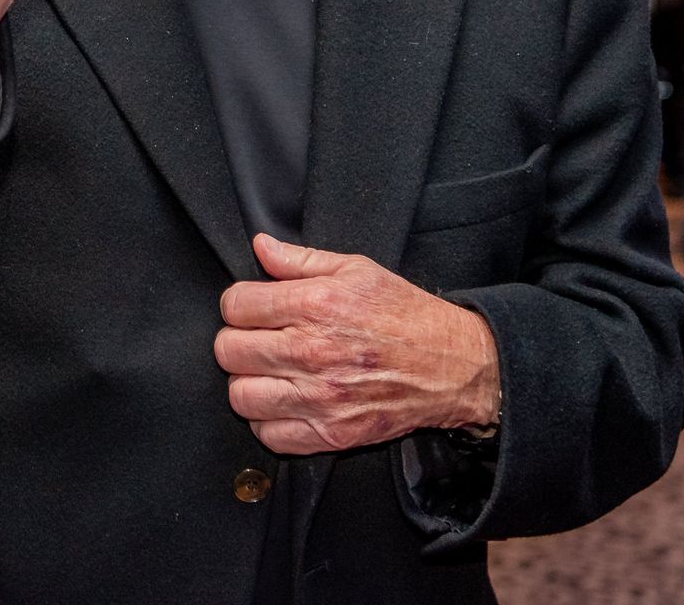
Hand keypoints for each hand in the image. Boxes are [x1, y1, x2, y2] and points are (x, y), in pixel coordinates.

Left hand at [215, 234, 500, 455]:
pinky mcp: (332, 435)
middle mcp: (312, 353)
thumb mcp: (356, 269)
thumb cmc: (405, 314)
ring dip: (247, 383)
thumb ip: (300, 259)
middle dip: (237, 341)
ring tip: (267, 373)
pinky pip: (270, 436)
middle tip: (257, 340)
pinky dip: (268, 422)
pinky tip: (283, 402)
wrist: (454, 365)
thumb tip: (260, 246)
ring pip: (241, 396)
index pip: (235, 305)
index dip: (238, 304)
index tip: (251, 308)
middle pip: (229, 351)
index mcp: (314, 305)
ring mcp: (321, 398)